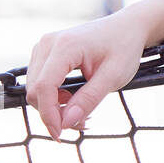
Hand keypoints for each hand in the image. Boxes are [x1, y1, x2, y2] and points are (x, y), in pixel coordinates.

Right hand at [25, 9, 149, 140]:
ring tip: (81, 110)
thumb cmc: (124, 48)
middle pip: (35, 90)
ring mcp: (44, 46)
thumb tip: (66, 123)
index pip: (43, 87)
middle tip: (81, 123)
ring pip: (35, 88)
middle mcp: (48, 43)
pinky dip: (54, 96)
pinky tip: (74, 98)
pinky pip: (40, 81)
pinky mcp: (45, 52)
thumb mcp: (113, 76)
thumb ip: (89, 99)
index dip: (48, 115)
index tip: (61, 135)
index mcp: (65, 46)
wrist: (128, 27)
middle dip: (53, 112)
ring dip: (54, 105)